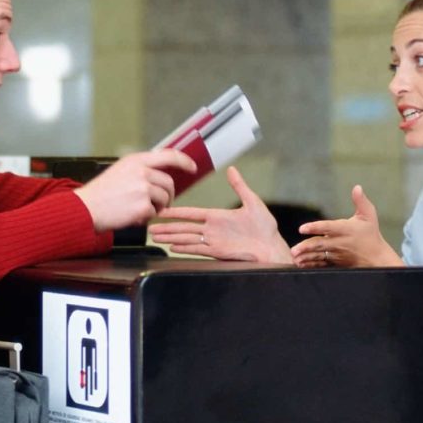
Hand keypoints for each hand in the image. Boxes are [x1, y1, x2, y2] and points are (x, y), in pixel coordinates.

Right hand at [73, 150, 196, 231]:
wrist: (86, 209)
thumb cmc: (100, 194)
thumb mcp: (119, 171)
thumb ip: (140, 170)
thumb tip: (159, 176)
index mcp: (136, 160)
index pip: (169, 155)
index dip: (184, 161)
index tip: (192, 167)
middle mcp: (141, 171)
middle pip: (169, 183)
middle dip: (168, 195)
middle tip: (161, 204)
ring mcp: (143, 188)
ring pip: (164, 199)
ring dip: (157, 208)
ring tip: (141, 211)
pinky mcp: (143, 205)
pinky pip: (154, 213)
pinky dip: (146, 218)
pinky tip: (133, 217)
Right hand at [149, 167, 292, 262]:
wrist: (271, 248)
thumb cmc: (265, 228)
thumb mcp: (253, 203)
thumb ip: (240, 187)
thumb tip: (232, 170)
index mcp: (217, 217)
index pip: (191, 213)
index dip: (176, 212)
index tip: (163, 210)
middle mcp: (212, 229)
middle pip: (184, 227)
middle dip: (167, 227)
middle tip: (151, 227)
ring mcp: (213, 242)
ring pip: (187, 239)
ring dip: (171, 238)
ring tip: (156, 237)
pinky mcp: (218, 253)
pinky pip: (197, 250)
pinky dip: (185, 249)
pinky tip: (173, 248)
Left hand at [288, 185, 401, 267]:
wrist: (376, 258)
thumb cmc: (370, 234)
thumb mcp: (369, 215)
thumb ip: (361, 201)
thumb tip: (357, 187)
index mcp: (346, 229)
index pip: (328, 227)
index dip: (315, 227)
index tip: (302, 228)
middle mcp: (340, 242)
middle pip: (320, 244)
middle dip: (306, 247)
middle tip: (294, 250)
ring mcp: (337, 253)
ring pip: (318, 255)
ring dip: (306, 257)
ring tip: (295, 257)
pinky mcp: (336, 262)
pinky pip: (321, 263)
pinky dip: (311, 264)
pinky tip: (301, 264)